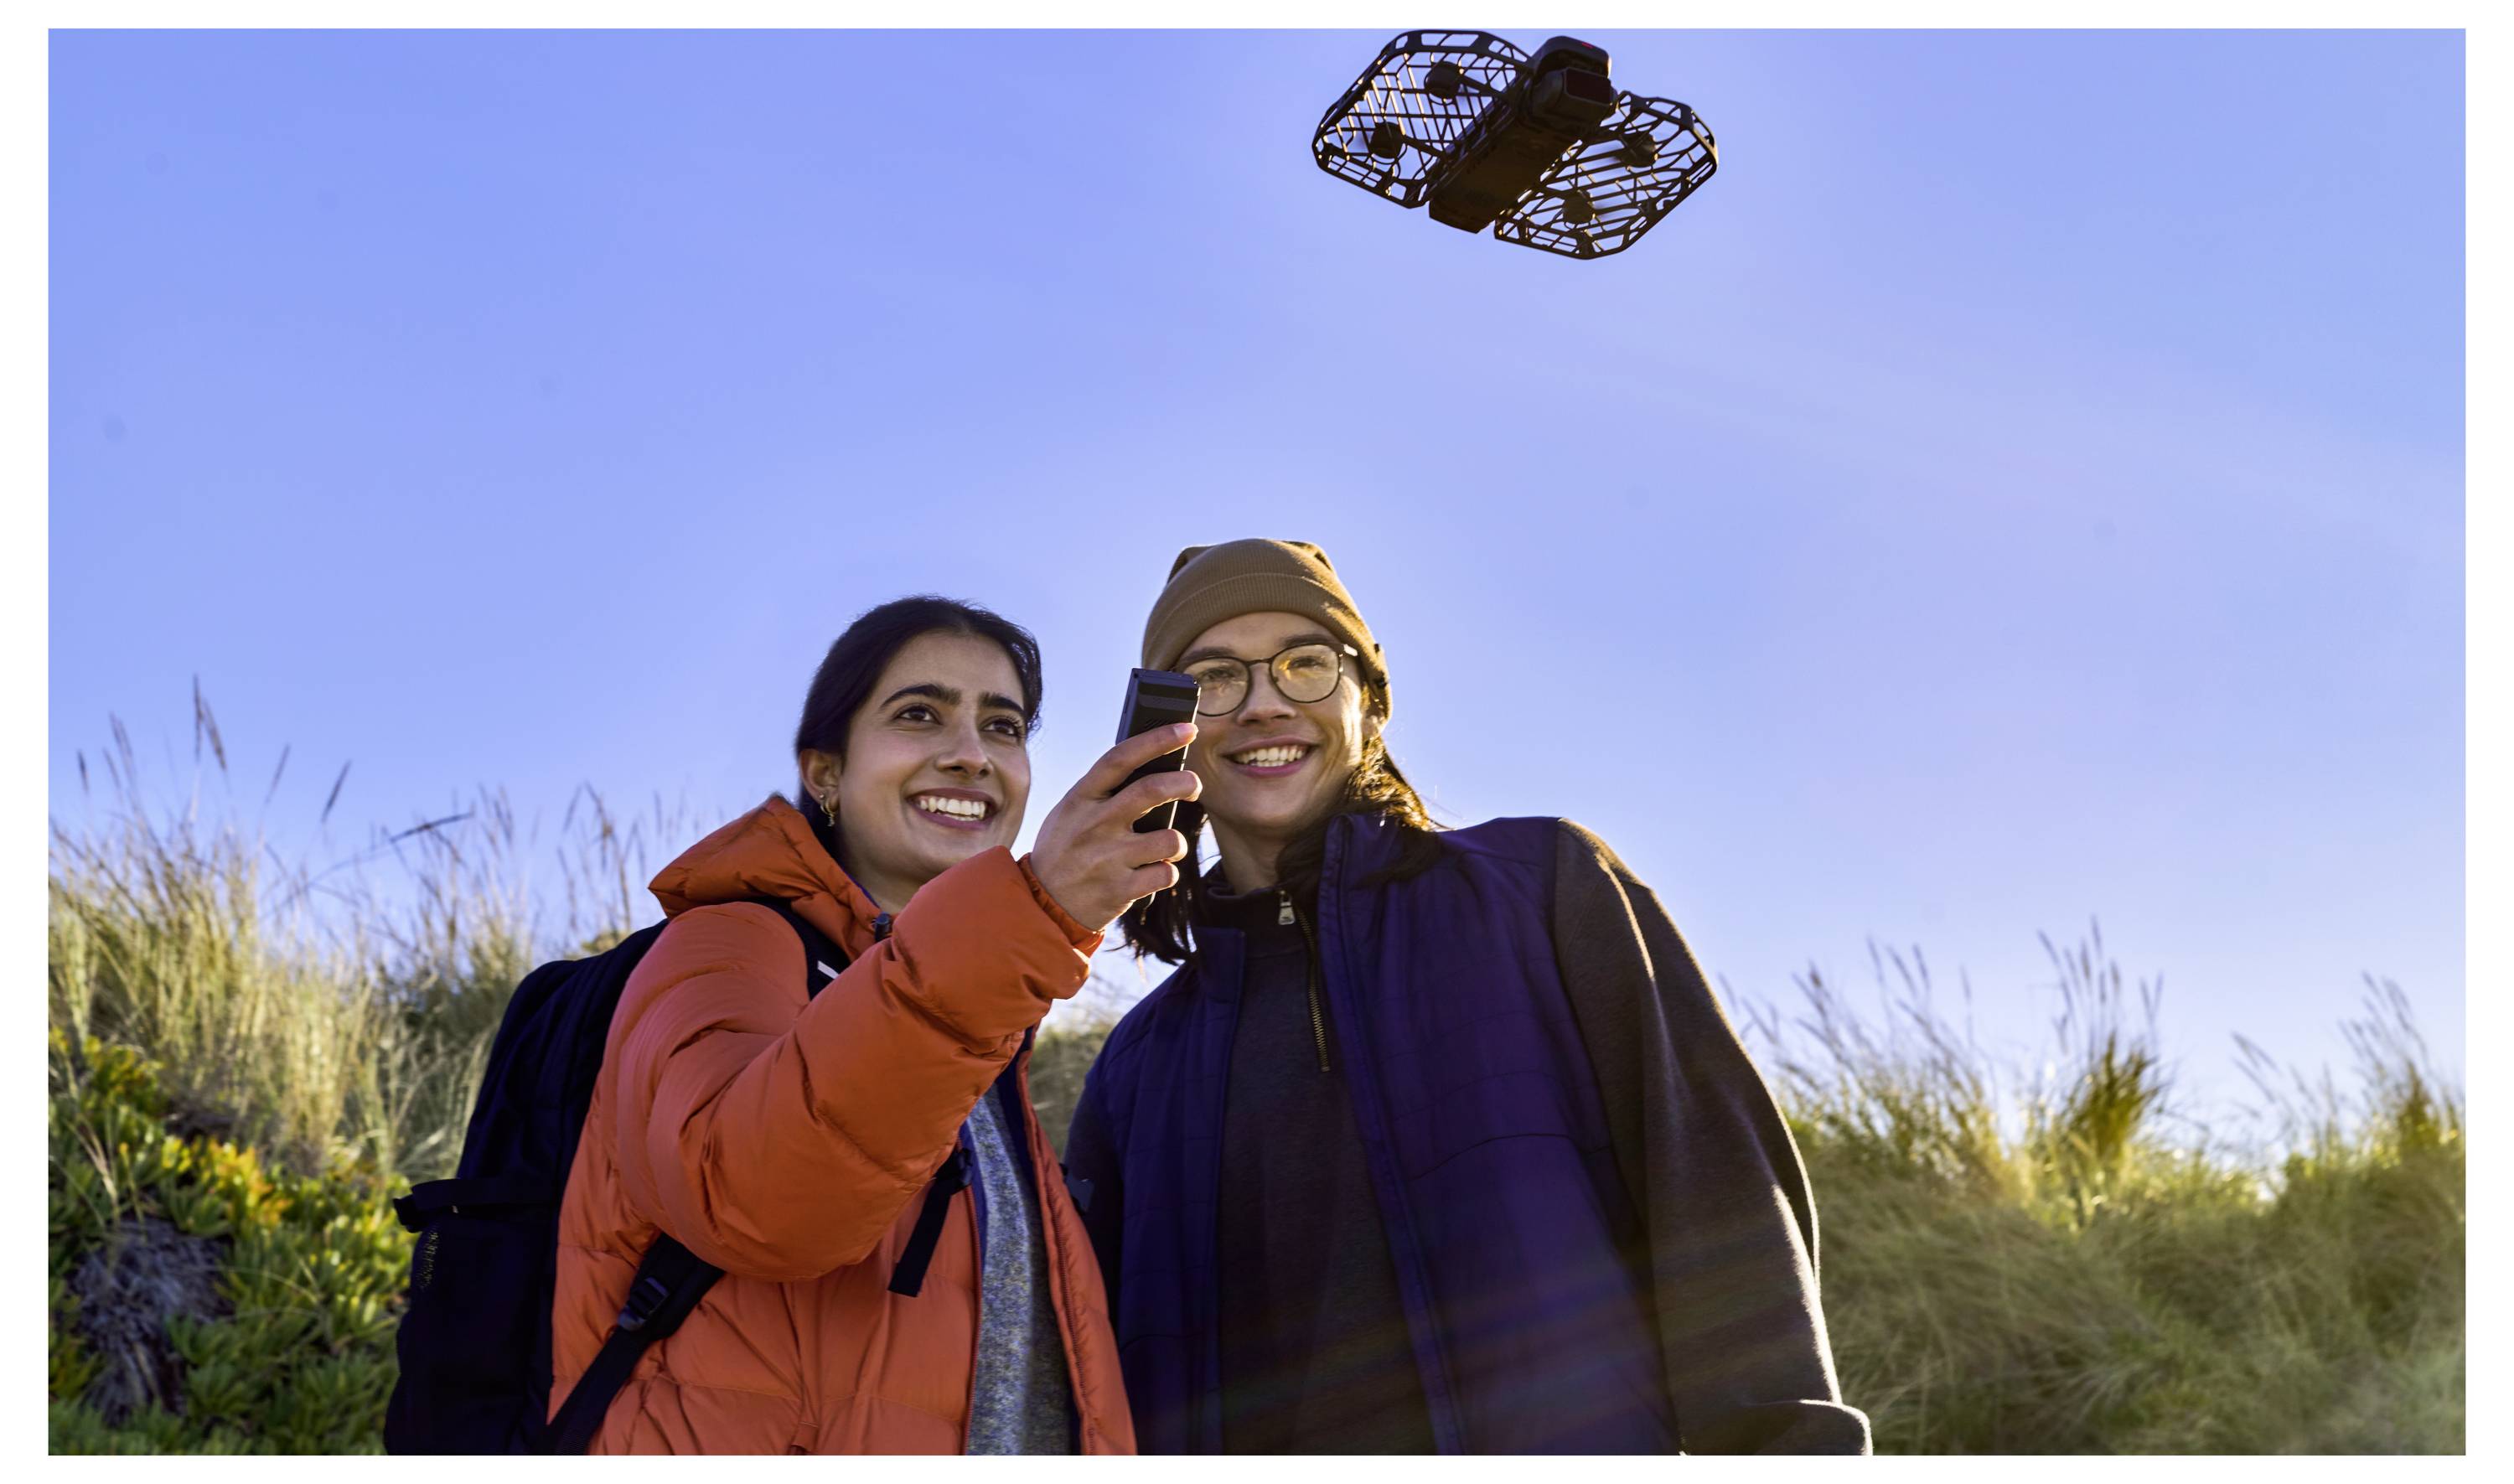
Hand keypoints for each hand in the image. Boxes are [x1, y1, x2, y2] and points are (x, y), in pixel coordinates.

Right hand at [1028, 723, 1201, 931]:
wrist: (1040, 903)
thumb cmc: (1064, 850)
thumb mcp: (1070, 812)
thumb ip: (1102, 792)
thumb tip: (1153, 766)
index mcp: (1080, 798)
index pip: (1121, 758)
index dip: (1158, 739)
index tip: (1187, 729)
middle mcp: (1095, 824)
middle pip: (1153, 790)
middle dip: (1186, 782)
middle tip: (1193, 786)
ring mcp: (1108, 858)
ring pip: (1170, 839)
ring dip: (1178, 842)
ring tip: (1167, 847)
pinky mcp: (1120, 890)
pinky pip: (1165, 874)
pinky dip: (1167, 873)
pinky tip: (1152, 873)